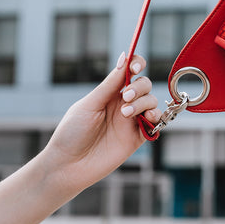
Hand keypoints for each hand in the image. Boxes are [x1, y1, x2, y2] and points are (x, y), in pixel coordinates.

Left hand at [41, 53, 160, 197]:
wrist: (68, 166)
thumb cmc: (72, 132)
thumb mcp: (90, 104)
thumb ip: (110, 84)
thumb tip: (124, 57)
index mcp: (110, 92)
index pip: (130, 71)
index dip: (137, 64)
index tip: (135, 68)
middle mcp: (123, 104)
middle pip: (144, 84)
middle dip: (139, 87)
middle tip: (125, 98)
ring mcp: (131, 121)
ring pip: (151, 101)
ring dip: (144, 102)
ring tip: (126, 113)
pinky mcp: (137, 138)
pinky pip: (155, 124)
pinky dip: (157, 118)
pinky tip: (148, 119)